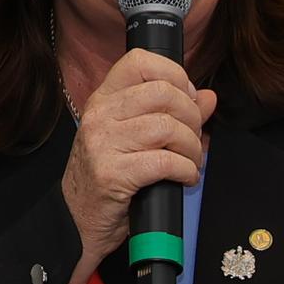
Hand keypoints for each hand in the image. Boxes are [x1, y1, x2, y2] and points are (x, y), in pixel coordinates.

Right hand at [59, 46, 214, 269]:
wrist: (76, 221)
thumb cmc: (110, 179)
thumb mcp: (136, 140)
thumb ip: (173, 114)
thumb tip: (208, 96)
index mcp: (104, 100)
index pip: (139, 62)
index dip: (175, 75)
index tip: (188, 99)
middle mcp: (100, 116)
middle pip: (163, 93)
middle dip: (192, 117)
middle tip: (193, 139)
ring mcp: (103, 143)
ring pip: (167, 127)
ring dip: (192, 148)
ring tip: (191, 162)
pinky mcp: (112, 173)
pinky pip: (165, 162)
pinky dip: (186, 171)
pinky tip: (185, 178)